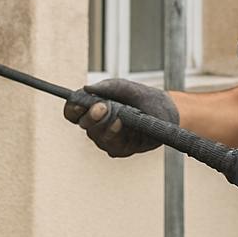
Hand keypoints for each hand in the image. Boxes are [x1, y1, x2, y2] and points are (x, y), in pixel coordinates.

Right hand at [63, 78, 178, 156]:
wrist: (164, 111)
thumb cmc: (141, 97)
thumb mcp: (124, 87)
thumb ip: (106, 86)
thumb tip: (87, 88)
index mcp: (91, 108)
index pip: (72, 112)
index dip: (72, 109)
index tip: (79, 104)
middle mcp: (96, 125)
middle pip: (84, 124)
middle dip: (93, 115)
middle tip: (102, 107)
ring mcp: (106, 139)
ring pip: (98, 136)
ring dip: (107, 126)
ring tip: (119, 117)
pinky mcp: (120, 149)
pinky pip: (113, 146)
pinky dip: (119, 135)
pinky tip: (125, 126)